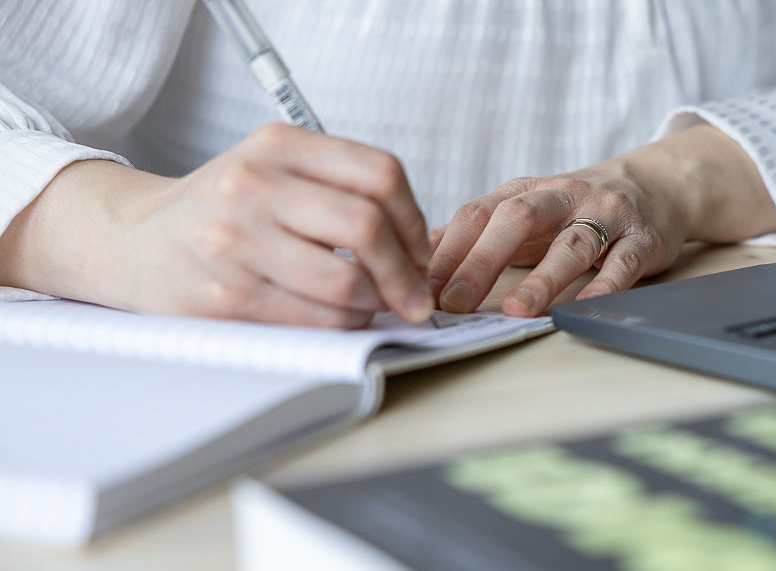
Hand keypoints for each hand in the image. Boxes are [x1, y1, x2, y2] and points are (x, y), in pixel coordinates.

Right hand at [1, 124, 432, 327]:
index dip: (415, 220)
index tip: (421, 251)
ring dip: (375, 305)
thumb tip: (422, 247)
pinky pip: (314, 320)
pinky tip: (339, 319)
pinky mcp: (226, 297)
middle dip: (406, 273)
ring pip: (347, 283)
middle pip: (368, 227)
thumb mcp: (274, 169)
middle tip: (415, 296)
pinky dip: (343, 326)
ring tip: (372, 307)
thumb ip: (342, 189)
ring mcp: (235, 242)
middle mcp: (254, 185)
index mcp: (278, 146)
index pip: (380, 174)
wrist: (133, 241)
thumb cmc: (223, 210)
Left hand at [429, 162, 687, 316]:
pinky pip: (623, 264)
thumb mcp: (522, 209)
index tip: (420, 288)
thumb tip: (412, 256)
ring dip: (543, 278)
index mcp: (524, 191)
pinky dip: (605, 287)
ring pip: (571, 243)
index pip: (477, 214)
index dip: (447, 251)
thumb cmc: (576, 207)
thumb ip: (474, 232)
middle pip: (517, 220)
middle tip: (454, 302)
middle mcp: (562, 197)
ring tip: (518, 310)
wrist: (656, 185)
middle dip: (481, 261)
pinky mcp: (642, 239)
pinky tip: (583, 309)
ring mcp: (604, 215)